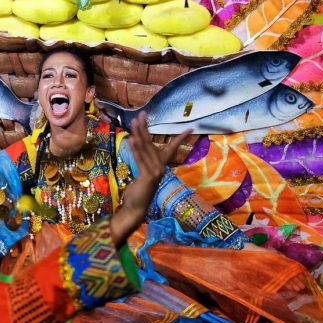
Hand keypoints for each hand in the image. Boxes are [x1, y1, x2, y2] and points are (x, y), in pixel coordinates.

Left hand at [110, 112, 191, 246]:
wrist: (135, 208)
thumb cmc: (139, 190)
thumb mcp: (143, 172)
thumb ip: (143, 160)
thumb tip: (137, 142)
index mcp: (161, 165)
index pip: (172, 148)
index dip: (180, 138)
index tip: (191, 129)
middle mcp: (160, 167)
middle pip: (152, 143)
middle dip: (146, 128)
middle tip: (142, 114)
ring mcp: (155, 172)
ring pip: (146, 149)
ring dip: (139, 134)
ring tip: (135, 122)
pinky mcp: (148, 177)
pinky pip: (141, 160)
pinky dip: (136, 149)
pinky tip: (132, 139)